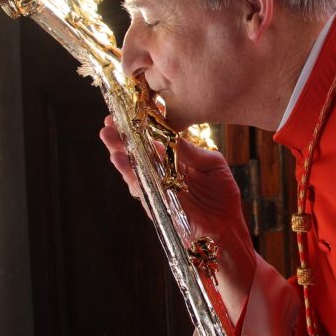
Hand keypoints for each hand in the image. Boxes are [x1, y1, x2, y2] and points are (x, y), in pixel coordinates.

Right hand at [99, 115, 245, 236]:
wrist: (227, 224)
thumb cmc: (222, 192)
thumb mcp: (212, 164)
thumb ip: (192, 151)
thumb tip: (171, 134)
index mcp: (175, 157)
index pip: (153, 138)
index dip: (140, 125)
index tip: (127, 111)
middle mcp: (162, 171)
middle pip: (138, 152)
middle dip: (122, 138)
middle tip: (108, 124)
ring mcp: (157, 187)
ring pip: (134, 170)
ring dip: (121, 156)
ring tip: (111, 141)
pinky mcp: (156, 204)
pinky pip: (141, 189)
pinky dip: (131, 177)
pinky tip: (122, 163)